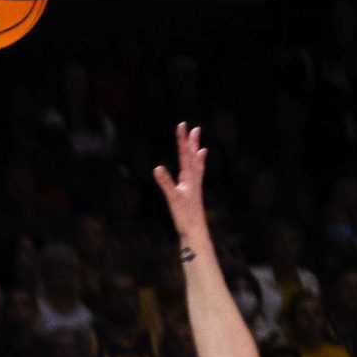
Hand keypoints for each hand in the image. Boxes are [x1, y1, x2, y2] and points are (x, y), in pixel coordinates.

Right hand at [151, 122, 210, 243]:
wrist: (195, 232)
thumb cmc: (185, 216)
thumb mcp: (173, 199)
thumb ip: (165, 183)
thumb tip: (157, 168)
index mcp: (189, 178)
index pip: (185, 154)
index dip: (182, 139)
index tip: (182, 125)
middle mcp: (193, 180)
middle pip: (193, 157)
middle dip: (192, 142)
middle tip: (194, 128)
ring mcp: (194, 186)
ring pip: (196, 165)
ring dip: (196, 153)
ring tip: (199, 144)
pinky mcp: (193, 194)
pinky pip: (196, 176)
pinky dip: (198, 168)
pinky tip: (197, 169)